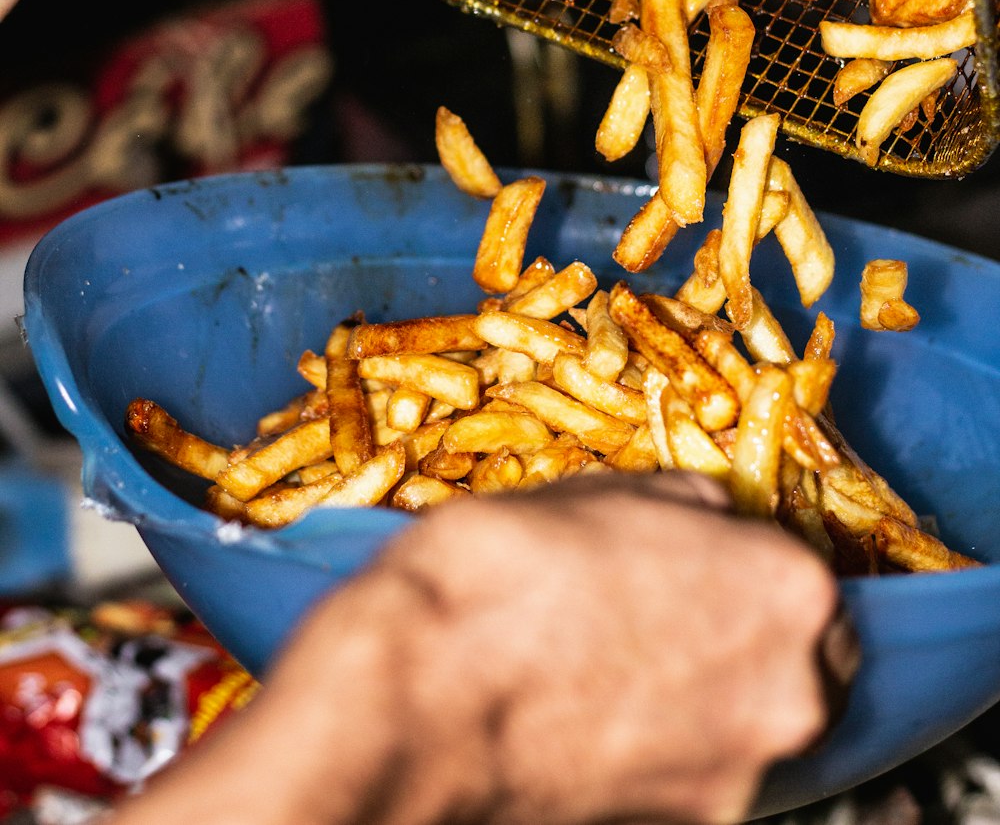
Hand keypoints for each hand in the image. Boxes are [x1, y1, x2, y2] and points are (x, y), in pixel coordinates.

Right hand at [112, 474, 856, 824]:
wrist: (422, 693)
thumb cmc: (507, 573)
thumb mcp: (604, 491)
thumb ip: (689, 506)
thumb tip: (710, 516)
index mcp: (785, 590)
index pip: (810, 579)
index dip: (753, 569)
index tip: (713, 568)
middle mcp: (787, 694)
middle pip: (801, 664)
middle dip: (749, 642)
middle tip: (670, 618)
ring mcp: (739, 776)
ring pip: (750, 726)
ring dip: (709, 700)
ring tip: (618, 669)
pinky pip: (696, 775)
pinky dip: (665, 751)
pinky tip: (597, 717)